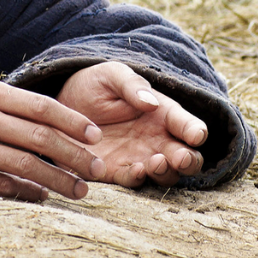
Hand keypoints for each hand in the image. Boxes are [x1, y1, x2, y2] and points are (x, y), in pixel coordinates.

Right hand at [0, 79, 105, 200]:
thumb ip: (12, 103)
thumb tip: (57, 119)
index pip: (42, 107)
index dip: (73, 122)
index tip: (96, 136)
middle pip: (40, 138)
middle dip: (75, 155)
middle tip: (98, 169)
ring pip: (24, 165)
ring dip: (57, 180)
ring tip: (79, 190)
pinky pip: (0, 185)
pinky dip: (25, 192)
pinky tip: (43, 197)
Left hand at [58, 61, 208, 186]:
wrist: (62, 106)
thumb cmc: (93, 85)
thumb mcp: (112, 75)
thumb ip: (131, 84)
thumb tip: (151, 102)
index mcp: (163, 114)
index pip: (187, 125)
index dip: (195, 131)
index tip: (195, 135)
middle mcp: (157, 139)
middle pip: (187, 157)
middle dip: (189, 160)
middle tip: (181, 157)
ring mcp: (140, 158)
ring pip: (167, 175)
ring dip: (166, 172)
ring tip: (156, 162)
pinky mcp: (117, 172)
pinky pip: (134, 182)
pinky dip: (139, 180)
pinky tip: (136, 170)